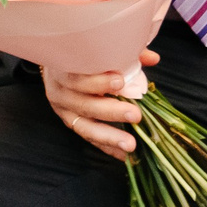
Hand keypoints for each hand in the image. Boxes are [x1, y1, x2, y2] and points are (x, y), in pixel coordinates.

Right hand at [44, 48, 159, 159]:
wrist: (55, 66)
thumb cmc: (81, 56)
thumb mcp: (96, 51)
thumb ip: (123, 53)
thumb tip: (152, 58)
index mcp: (64, 70)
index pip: (78, 77)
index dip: (98, 81)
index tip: (120, 82)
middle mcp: (61, 92)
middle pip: (84, 105)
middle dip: (111, 111)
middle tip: (135, 115)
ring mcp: (64, 111)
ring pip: (85, 127)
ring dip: (109, 136)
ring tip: (131, 144)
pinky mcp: (71, 124)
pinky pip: (89, 138)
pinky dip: (107, 147)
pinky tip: (124, 154)